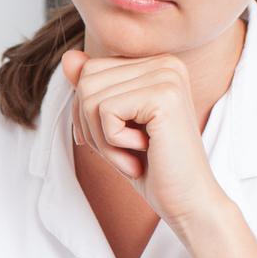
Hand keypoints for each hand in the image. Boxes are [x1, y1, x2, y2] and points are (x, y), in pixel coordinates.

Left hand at [60, 49, 226, 227]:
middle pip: (86, 82)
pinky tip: (143, 153)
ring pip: (91, 98)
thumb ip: (92, 89)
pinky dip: (113, 143)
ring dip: (103, 139)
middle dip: (92, 127)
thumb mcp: (110, 125)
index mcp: (155, 64)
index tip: (117, 140)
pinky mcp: (164, 95)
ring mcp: (167, 76)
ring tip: (133, 155)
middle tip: (125, 151)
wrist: (188, 201)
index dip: (88, 113)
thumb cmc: (150, 166)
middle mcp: (165, 62)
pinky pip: (104, 112)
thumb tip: (68, 56)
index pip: (89, 71)